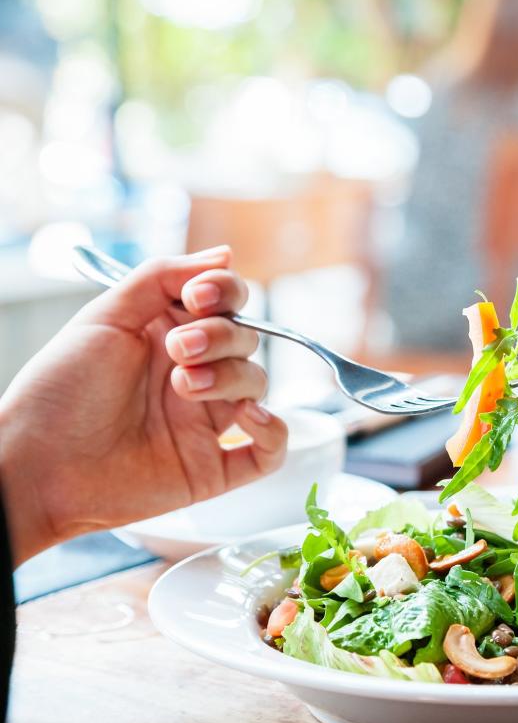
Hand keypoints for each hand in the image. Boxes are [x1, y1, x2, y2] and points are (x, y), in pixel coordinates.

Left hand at [0, 247, 287, 564]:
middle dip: (220, 337)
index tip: (196, 297)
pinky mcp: (213, 467)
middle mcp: (193, 374)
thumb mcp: (104, 318)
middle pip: (246, 339)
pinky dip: (275, 431)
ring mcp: (206, 421)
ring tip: (186, 386)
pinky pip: (269, 451)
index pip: (227, 301)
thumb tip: (225, 255)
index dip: (225, 292)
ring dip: (232, 377)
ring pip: (257, 385)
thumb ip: (161, 278)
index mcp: (169, 334)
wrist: (36, 465)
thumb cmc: (58, 393)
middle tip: (177, 351)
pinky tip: (252, 417)